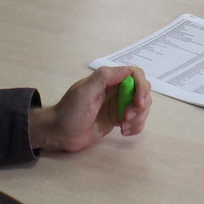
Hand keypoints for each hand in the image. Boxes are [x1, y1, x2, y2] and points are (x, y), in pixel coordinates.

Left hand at [28, 65, 150, 152]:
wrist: (60, 133)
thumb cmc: (70, 111)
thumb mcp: (84, 91)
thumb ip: (104, 78)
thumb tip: (127, 70)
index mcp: (108, 80)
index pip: (135, 75)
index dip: (141, 87)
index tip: (138, 103)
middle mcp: (116, 90)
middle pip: (142, 92)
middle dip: (140, 106)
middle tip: (127, 118)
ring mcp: (118, 105)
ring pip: (142, 107)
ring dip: (139, 118)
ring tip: (124, 127)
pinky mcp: (118, 120)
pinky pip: (136, 121)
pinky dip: (136, 127)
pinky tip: (124, 132)